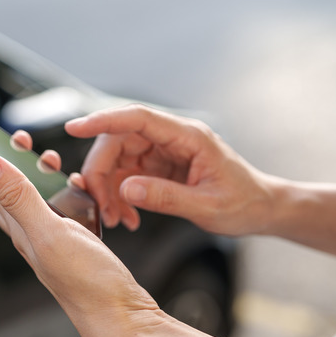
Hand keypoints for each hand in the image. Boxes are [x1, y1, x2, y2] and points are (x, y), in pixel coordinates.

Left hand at [0, 153, 160, 336]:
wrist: (122, 316)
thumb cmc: (87, 283)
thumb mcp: (48, 231)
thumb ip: (18, 196)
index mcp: (22, 230)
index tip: (13, 140)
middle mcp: (36, 236)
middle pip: (20, 193)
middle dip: (27, 165)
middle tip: (41, 151)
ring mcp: (59, 241)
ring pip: (48, 202)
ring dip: (54, 180)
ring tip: (65, 169)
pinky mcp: (81, 245)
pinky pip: (73, 214)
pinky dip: (79, 197)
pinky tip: (90, 195)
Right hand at [65, 104, 276, 235]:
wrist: (261, 209)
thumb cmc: (244, 204)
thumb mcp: (208, 206)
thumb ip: (166, 197)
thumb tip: (126, 189)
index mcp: (187, 136)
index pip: (136, 118)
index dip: (102, 120)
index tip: (73, 128)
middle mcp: (170, 138)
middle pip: (118, 140)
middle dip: (101, 172)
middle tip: (100, 206)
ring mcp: (162, 151)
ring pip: (117, 158)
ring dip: (107, 188)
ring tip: (115, 218)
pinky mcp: (157, 166)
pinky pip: (126, 174)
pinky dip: (119, 196)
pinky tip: (127, 217)